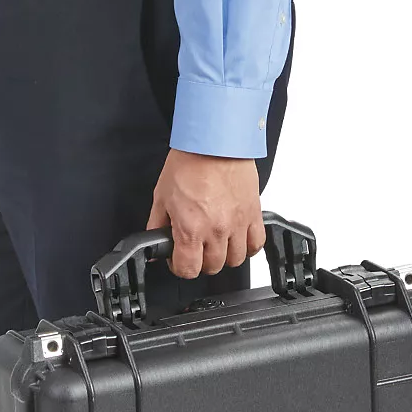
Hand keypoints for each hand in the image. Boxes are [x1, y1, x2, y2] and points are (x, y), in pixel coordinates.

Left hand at [146, 149, 265, 277]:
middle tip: (195, 247)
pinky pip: (257, 244)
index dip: (179, 267)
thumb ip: (157, 226)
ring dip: (224, 255)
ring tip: (216, 242)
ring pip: (236, 260)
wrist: (214, 142)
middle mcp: (217, 230)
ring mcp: (238, 223)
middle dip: (201, 261)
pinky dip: (247, 246)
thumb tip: (154, 244)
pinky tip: (237, 238)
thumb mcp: (161, 196)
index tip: (178, 258)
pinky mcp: (254, 214)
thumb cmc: (189, 163)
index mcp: (191, 228)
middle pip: (213, 267)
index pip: (188, 269)